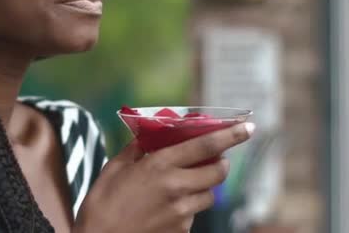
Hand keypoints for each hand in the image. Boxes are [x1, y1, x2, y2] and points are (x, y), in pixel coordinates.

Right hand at [73, 122, 254, 232]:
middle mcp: (176, 187)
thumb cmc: (102, 203)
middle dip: (221, 163)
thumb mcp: (115, 167)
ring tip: (181, 186)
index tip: (247, 127)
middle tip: (215, 159)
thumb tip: (151, 134)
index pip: (206, 145)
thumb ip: (137, 148)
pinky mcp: (181, 232)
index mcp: (160, 165)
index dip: (230, 135)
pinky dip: (187, 208)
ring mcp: (181, 213)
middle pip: (218, 172)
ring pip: (209, 195)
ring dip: (203, 187)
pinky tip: (165, 208)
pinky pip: (194, 215)